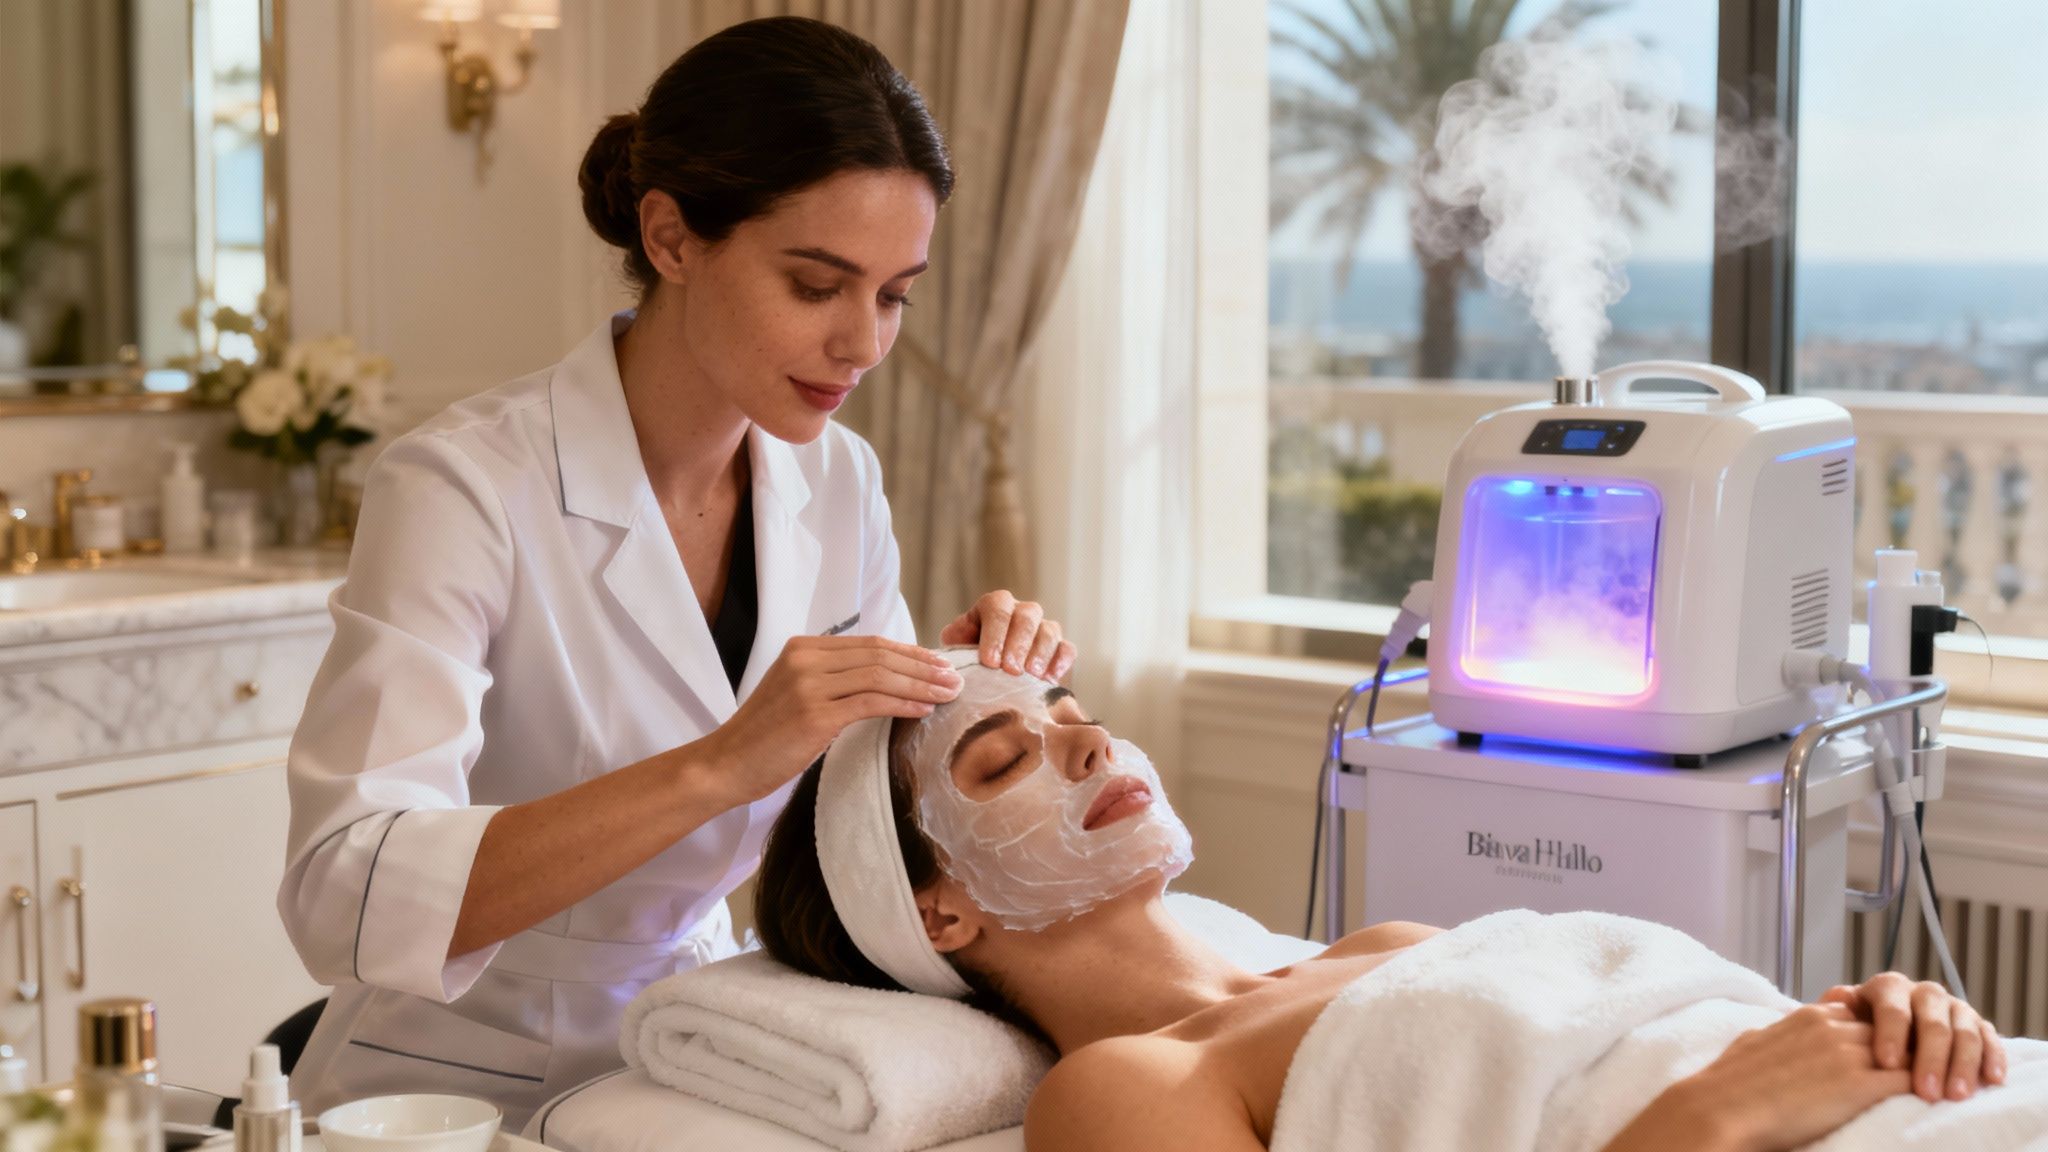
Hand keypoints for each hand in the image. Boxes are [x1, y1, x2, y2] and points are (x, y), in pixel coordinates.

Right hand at [696, 636, 959, 805]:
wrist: (726, 764)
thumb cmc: (765, 737)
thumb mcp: (797, 695)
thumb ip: (833, 681)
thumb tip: (886, 682)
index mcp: (803, 648)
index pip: (869, 644)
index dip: (909, 652)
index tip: (938, 664)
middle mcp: (805, 659)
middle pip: (879, 655)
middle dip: (923, 666)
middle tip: (956, 677)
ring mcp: (808, 685)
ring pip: (880, 675)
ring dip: (921, 684)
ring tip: (949, 693)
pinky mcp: (813, 714)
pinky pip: (870, 702)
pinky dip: (903, 703)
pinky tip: (924, 709)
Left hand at [938, 590, 1075, 679]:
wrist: (986, 676)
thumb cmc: (968, 661)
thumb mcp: (954, 649)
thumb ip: (953, 646)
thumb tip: (947, 658)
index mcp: (993, 605)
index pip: (997, 608)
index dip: (994, 633)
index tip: (989, 661)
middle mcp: (1021, 611)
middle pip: (1026, 617)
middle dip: (1018, 644)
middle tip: (1011, 670)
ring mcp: (1042, 628)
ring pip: (1049, 630)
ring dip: (1040, 653)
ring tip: (1031, 676)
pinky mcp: (1058, 648)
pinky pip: (1067, 649)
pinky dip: (1061, 662)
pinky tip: (1050, 679)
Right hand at [1634, 1003, 1911, 1151]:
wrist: (1721, 1108)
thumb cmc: (1728, 1084)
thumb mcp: (1755, 1042)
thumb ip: (1777, 1034)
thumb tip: (1773, 1037)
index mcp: (1809, 1016)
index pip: (1865, 1014)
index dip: (1882, 1034)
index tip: (1894, 1051)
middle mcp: (1833, 1027)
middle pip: (1893, 1029)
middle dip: (1913, 1048)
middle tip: (1934, 1067)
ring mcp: (1848, 1053)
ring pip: (1909, 1050)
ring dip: (1927, 1067)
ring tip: (1945, 1084)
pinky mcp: (1859, 1085)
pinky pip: (1909, 1080)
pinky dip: (1927, 1089)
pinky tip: (1938, 1101)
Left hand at [1820, 972, 2006, 1101]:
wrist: (1885, 1040)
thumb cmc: (1856, 1035)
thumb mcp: (1841, 1022)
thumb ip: (1836, 1012)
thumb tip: (1835, 1001)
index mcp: (1888, 987)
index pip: (1892, 1005)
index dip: (1890, 1033)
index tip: (1886, 1063)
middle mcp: (1923, 993)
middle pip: (1931, 1022)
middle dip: (1929, 1058)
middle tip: (1926, 1092)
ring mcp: (1953, 1008)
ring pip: (1964, 1031)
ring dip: (1962, 1065)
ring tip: (1956, 1096)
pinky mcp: (1978, 1026)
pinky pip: (1989, 1039)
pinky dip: (1992, 1058)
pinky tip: (1991, 1080)